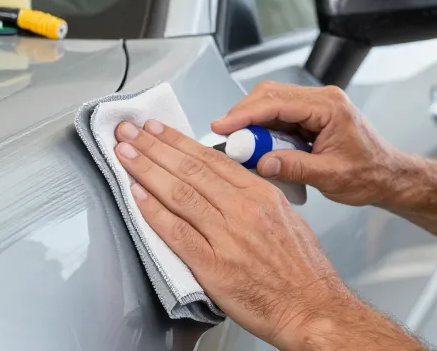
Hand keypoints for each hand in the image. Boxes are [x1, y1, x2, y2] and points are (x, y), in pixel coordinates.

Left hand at [113, 119, 354, 348]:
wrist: (312, 308)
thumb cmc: (301, 270)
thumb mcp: (285, 217)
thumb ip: (253, 196)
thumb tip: (222, 182)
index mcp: (261, 193)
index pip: (210, 158)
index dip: (178, 141)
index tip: (156, 128)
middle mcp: (243, 209)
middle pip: (190, 169)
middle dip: (153, 146)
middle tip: (128, 132)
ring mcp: (228, 236)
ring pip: (180, 193)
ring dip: (146, 170)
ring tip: (124, 154)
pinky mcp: (214, 265)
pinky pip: (177, 232)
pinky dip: (153, 211)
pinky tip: (136, 195)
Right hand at [211, 81, 416, 207]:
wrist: (388, 177)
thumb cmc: (369, 174)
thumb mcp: (331, 176)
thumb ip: (295, 167)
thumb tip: (262, 163)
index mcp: (330, 107)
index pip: (278, 103)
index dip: (245, 114)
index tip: (223, 126)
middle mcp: (322, 100)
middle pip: (270, 96)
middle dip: (244, 116)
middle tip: (226, 138)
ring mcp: (316, 107)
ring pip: (272, 104)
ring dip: (253, 124)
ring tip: (242, 148)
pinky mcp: (311, 117)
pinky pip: (280, 117)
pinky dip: (265, 131)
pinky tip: (258, 148)